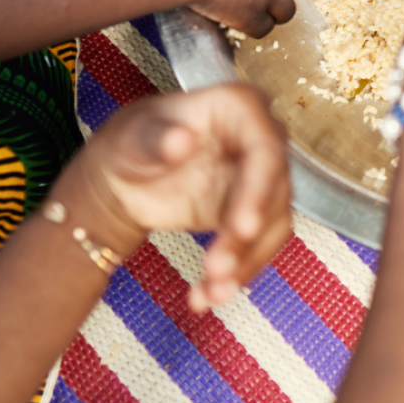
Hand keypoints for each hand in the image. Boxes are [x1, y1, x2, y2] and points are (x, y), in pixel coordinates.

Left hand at [65, 85, 292, 312]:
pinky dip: (238, 273)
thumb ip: (156, 139)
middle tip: (220, 272)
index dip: (259, 190)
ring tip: (211, 294)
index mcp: (237, 107)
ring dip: (246, 264)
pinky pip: (259, 245)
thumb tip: (183, 140)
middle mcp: (260, 139)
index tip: (241, 228)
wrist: (128, 173)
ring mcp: (261, 177)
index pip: (265, 148)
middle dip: (249, 238)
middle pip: (275, 192)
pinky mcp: (254, 210)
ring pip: (272, 225)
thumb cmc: (133, 142)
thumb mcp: (134, 138)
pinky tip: (207, 295)